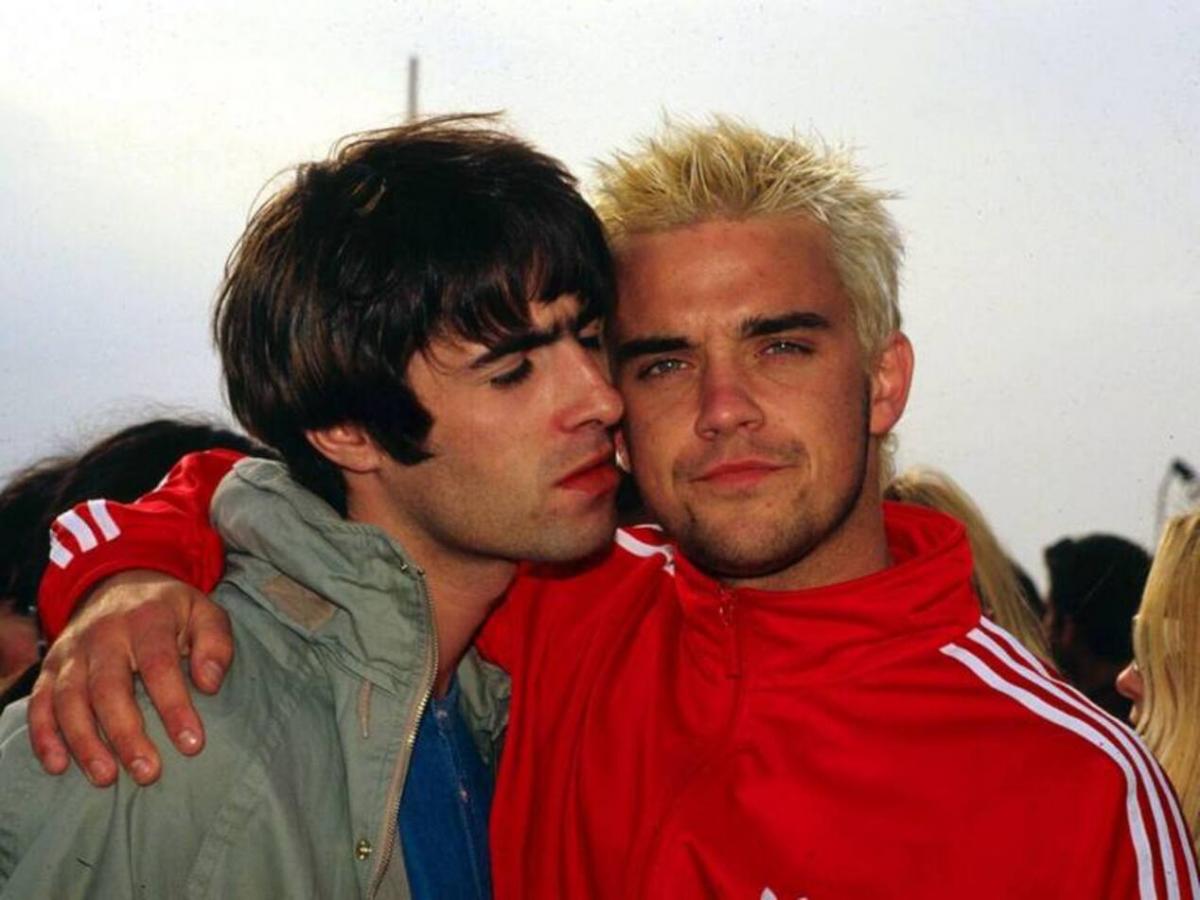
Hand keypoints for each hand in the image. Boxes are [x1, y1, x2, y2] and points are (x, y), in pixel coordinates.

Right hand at [27, 570, 232, 785]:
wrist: (121, 584)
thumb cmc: (170, 611)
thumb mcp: (204, 612)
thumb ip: (215, 642)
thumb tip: (209, 683)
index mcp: (147, 619)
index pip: (159, 666)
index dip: (175, 706)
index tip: (192, 744)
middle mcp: (104, 634)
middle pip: (109, 688)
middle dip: (127, 735)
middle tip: (148, 773)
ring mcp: (73, 652)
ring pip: (71, 700)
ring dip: (85, 742)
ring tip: (106, 778)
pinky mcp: (51, 667)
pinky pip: (40, 702)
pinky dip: (44, 735)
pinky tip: (58, 766)